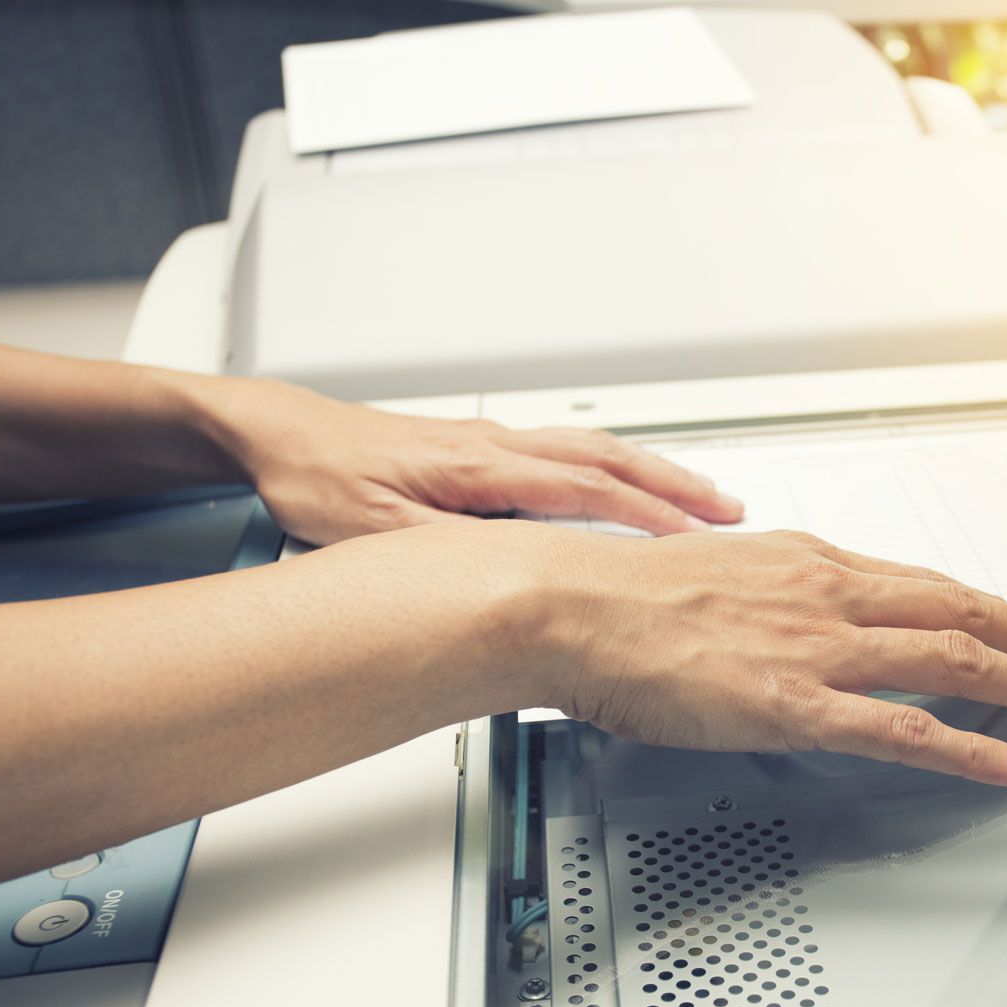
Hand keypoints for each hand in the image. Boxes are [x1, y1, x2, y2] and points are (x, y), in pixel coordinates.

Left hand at [205, 378, 742, 545]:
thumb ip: (437, 552)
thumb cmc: (314, 474)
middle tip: (728, 510)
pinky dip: (614, 468)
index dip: (644, 517)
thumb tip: (498, 574)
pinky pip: (568, 452)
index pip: (583, 490)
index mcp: (478, 467)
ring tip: (698, 497)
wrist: (278, 432)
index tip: (693, 540)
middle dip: (674, 487)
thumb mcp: (368, 530)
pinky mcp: (479, 448)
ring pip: (592, 450)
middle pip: (607, 459)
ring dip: (651, 473)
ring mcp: (491, 442)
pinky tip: (624, 484)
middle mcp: (494, 446)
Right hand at [533, 528, 1006, 785]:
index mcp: (806, 562)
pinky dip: (974, 748)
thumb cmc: (618, 591)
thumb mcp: (708, 569)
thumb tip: (777, 606)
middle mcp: (828, 596)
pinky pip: (909, 730)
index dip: (983, 603)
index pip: (919, 581)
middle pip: (958, 609)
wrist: (572, 605)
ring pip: (955, 659)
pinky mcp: (799, 705)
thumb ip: (761, 591)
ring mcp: (820, 650)